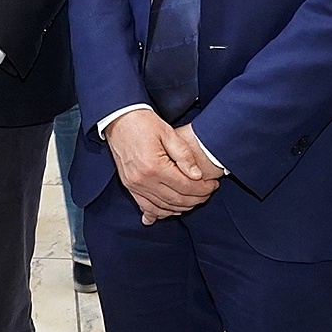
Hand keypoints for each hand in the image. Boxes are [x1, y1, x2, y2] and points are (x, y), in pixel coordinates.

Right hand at [104, 108, 219, 222]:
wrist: (118, 119)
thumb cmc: (144, 122)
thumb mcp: (168, 133)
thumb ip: (184, 156)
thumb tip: (197, 175)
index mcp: (154, 166)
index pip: (185, 186)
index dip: (202, 189)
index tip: (213, 185)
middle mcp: (143, 180)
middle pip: (175, 200)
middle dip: (195, 199)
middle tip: (208, 194)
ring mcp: (134, 185)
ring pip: (162, 207)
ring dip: (180, 207)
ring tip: (194, 201)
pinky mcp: (129, 185)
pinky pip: (145, 206)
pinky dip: (159, 212)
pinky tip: (170, 212)